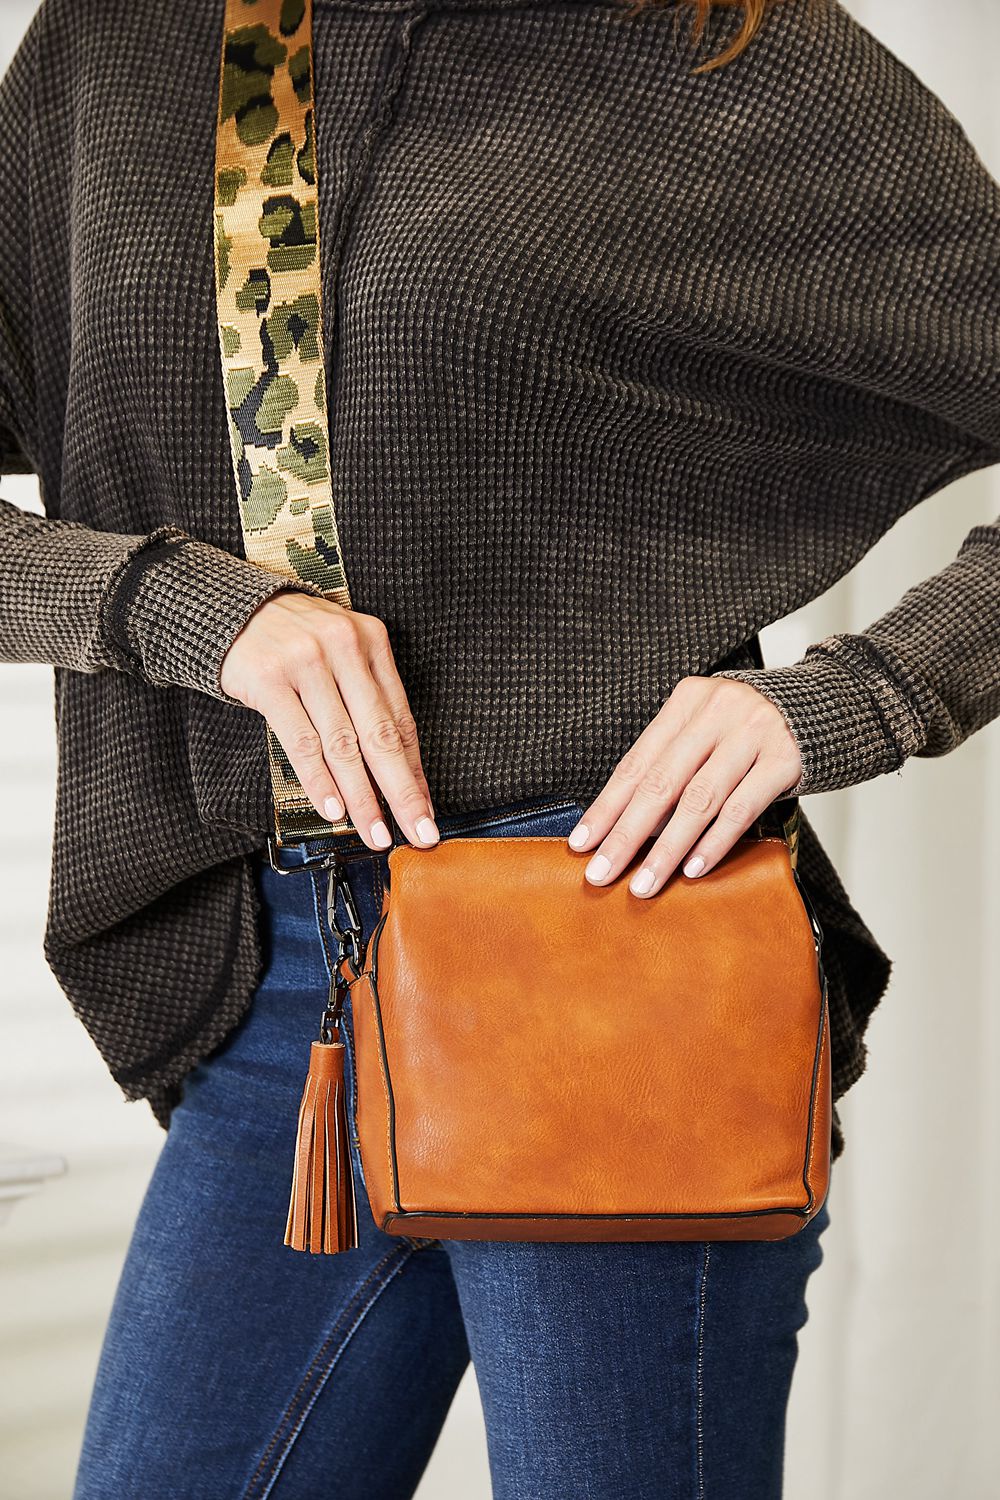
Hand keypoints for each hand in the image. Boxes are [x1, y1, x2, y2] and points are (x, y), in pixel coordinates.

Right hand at [219, 590, 437, 851]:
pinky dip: (319, 780)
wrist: (229, 609)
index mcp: (371, 641)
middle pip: (379, 734)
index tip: (425, 808)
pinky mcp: (270, 679)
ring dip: (362, 797)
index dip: (415, 770)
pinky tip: (333, 808)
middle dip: (401, 792)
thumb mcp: (339, 654)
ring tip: (374, 831)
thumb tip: (396, 768)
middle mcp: (343, 647)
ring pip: (342, 744)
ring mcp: (307, 662)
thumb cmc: (292, 641)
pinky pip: (301, 741)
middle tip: (418, 832)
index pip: (401, 718)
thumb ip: (366, 698)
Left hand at [567, 677, 801, 895]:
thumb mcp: (708, 729)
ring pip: (699, 800)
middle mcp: (717, 711)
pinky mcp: (785, 758)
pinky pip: (741, 809)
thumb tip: (625, 825)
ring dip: (667, 848)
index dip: (607, 805)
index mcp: (687, 701)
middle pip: (661, 782)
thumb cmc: (752, 729)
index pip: (637, 762)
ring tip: (644, 883)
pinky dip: (714, 842)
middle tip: (601, 872)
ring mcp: (753, 733)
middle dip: (626, 833)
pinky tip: (692, 869)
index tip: (582, 842)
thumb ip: (674, 763)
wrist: (826, 708)